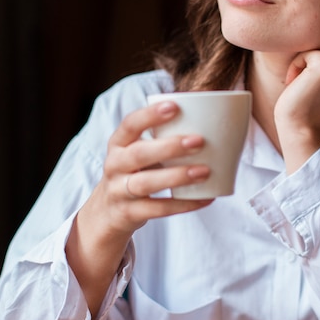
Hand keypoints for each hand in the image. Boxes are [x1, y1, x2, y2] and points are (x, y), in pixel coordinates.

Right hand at [94, 100, 213, 237]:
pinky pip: (158, 209)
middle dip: (169, 147)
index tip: (175, 106)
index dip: (150, 115)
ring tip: (204, 172)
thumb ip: (162, 141)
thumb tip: (212, 123)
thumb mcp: (138, 154)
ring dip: (177, 177)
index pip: (130, 124)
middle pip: (139, 154)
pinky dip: (183, 204)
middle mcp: (115, 166)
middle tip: (199, 141)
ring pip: (147, 183)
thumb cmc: (134, 174)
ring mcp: (120, 191)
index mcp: (118, 144)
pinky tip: (205, 198)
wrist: (108, 213)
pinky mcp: (130, 213)